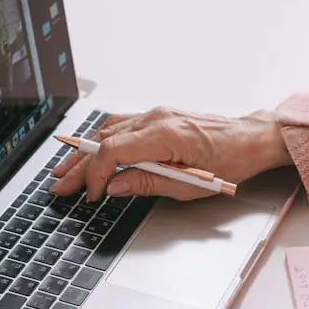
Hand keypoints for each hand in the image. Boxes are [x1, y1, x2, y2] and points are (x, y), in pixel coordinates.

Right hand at [51, 107, 292, 200]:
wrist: (248, 139)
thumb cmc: (229, 160)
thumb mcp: (189, 184)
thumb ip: (147, 183)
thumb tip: (114, 186)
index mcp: (165, 134)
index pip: (113, 151)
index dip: (94, 174)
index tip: (90, 194)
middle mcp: (156, 118)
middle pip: (103, 140)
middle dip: (79, 164)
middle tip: (59, 184)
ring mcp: (156, 114)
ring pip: (108, 130)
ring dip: (85, 151)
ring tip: (66, 169)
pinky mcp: (158, 116)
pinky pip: (121, 125)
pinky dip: (101, 140)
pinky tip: (90, 151)